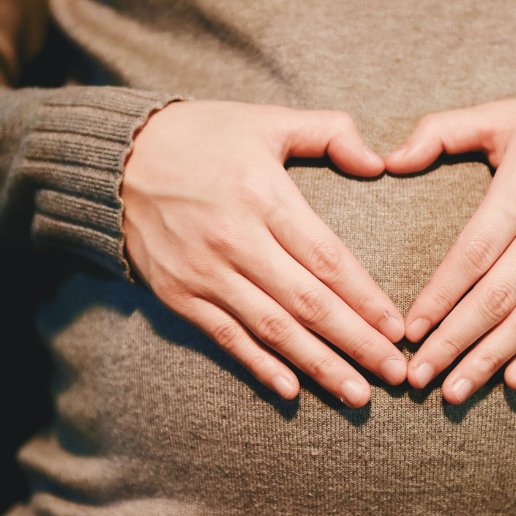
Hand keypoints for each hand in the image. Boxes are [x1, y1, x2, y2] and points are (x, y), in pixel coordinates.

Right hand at [122, 101, 406, 407]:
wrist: (117, 158)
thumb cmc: (202, 136)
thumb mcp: (266, 120)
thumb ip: (329, 132)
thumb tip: (378, 163)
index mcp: (263, 195)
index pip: (327, 258)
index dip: (366, 299)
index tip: (398, 329)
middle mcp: (234, 240)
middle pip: (308, 303)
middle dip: (357, 343)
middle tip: (395, 375)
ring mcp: (203, 273)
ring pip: (272, 330)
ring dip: (319, 366)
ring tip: (358, 394)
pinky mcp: (179, 295)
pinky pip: (226, 338)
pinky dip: (259, 366)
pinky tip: (292, 391)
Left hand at [384, 90, 515, 403]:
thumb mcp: (503, 114)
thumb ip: (441, 132)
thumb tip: (388, 161)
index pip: (474, 252)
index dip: (440, 295)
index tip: (409, 329)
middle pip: (498, 297)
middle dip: (454, 341)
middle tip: (418, 376)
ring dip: (490, 359)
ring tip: (453, 392)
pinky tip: (510, 381)